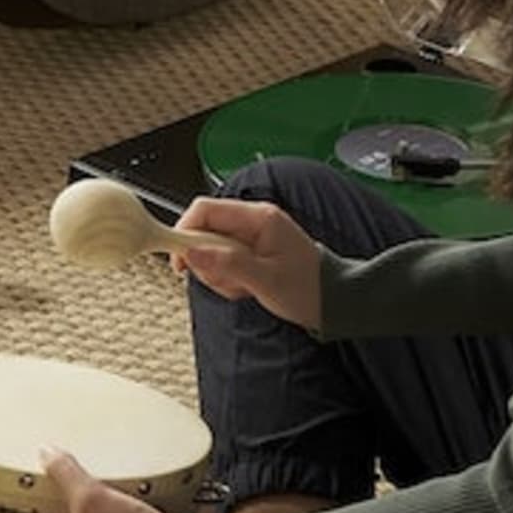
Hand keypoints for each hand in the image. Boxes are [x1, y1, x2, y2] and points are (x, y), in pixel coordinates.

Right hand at [171, 195, 322, 330]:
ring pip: (209, 248)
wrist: (333, 302)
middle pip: (204, 231)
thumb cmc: (308, 289)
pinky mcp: (249, 249)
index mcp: (259, 218)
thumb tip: (192, 252)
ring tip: (242, 287)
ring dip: (218, 273)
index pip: (205, 210)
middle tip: (227, 281)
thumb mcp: (265, 280)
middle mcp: (253, 220)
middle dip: (206, 261)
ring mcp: (250, 235)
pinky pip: (221, 259)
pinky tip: (245, 288)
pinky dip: (226, 277)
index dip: (184, 231)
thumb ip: (227, 264)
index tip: (180, 260)